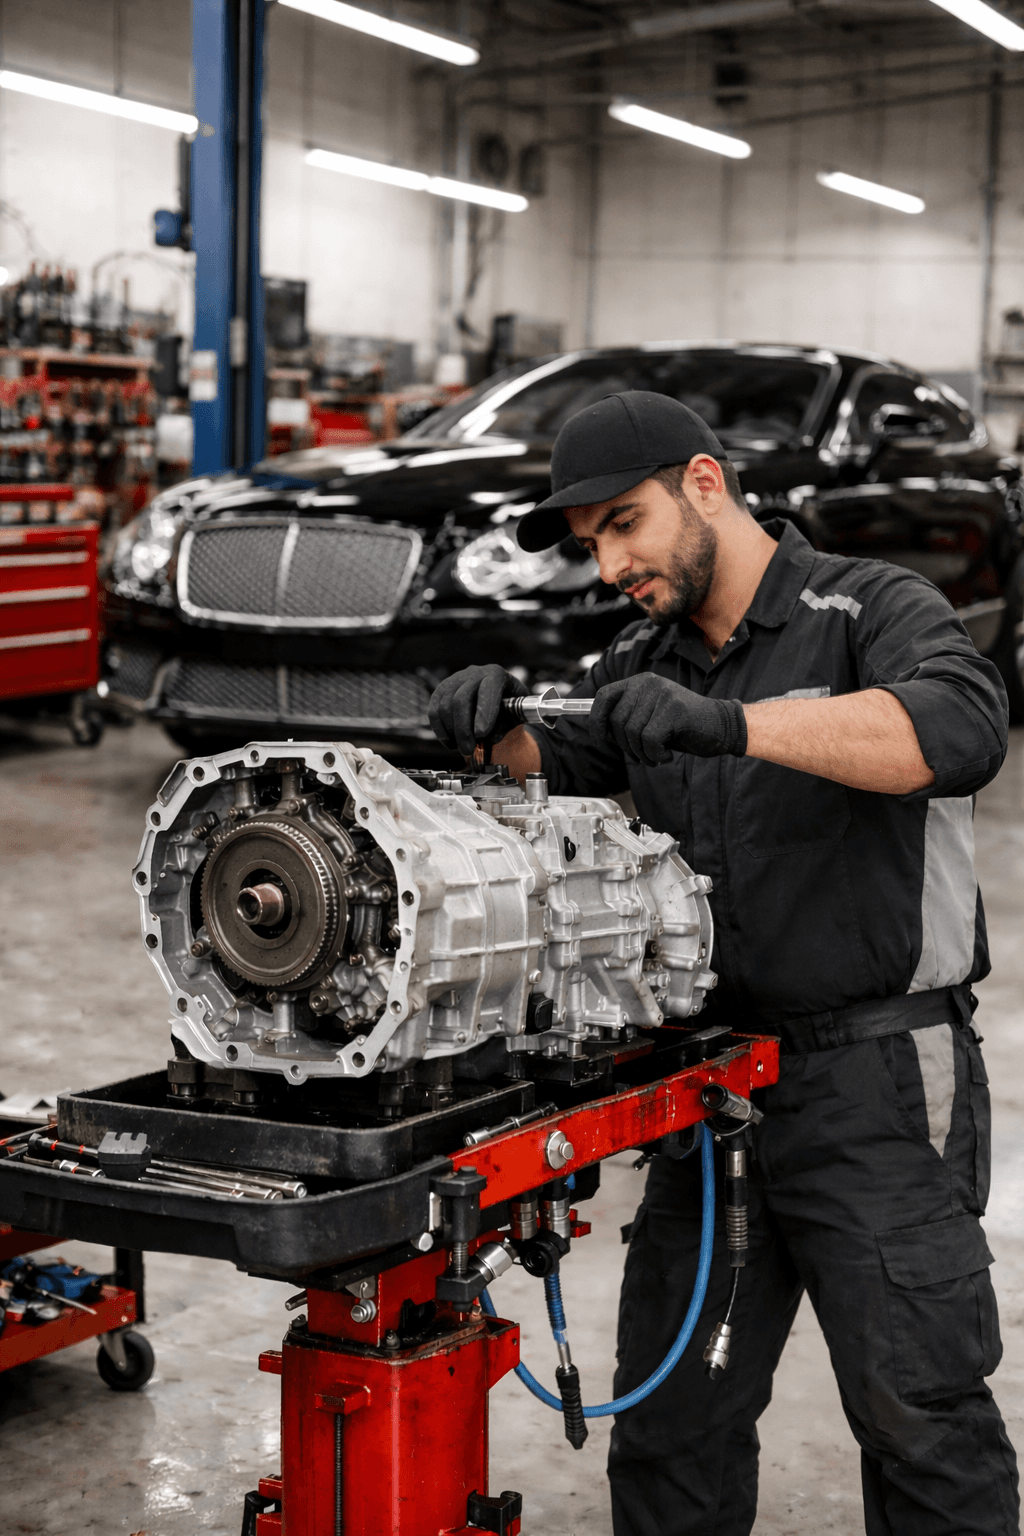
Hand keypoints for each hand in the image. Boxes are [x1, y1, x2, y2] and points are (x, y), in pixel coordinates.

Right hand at [428, 665, 528, 757]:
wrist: (499, 697)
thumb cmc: (509, 706)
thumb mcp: (515, 714)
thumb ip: (506, 725)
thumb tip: (488, 738)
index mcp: (496, 675)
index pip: (487, 689)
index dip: (483, 713)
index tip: (481, 734)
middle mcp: (474, 673)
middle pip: (461, 699)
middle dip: (463, 729)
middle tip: (468, 749)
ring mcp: (456, 679)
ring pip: (444, 705)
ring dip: (450, 732)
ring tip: (461, 747)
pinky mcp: (442, 689)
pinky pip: (434, 709)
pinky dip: (439, 729)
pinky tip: (450, 741)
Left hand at [590, 674, 746, 765]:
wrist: (722, 727)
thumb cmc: (684, 727)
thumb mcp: (650, 718)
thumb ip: (627, 719)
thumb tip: (600, 732)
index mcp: (639, 682)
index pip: (603, 697)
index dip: (596, 721)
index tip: (600, 740)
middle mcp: (647, 683)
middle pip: (617, 721)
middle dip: (626, 746)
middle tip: (644, 754)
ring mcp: (661, 694)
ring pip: (632, 733)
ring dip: (642, 753)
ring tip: (658, 754)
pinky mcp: (673, 709)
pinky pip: (649, 740)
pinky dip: (655, 754)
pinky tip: (668, 753)